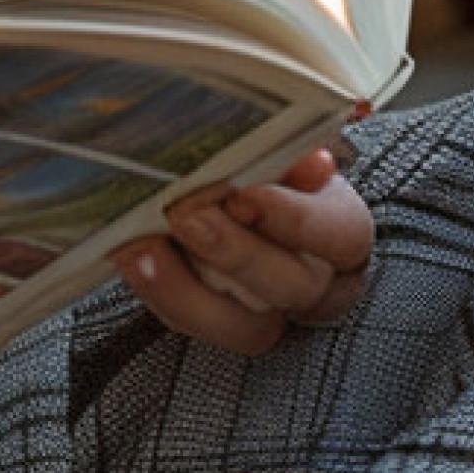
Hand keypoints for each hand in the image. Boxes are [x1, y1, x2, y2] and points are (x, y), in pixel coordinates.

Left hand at [110, 130, 375, 358]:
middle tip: (186, 215)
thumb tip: (314, 163)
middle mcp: (314, 280)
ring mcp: (269, 311)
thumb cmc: (261, 161)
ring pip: (245, 326)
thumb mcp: (279, 145)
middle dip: (234, 251)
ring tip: (144, 246)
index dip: (296, 221)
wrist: (219, 188)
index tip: (244, 195)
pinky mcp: (219, 323)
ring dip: (188, 287)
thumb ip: (291, 148)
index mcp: (340, 229)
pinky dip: (161, 292)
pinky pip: (195, 326)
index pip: (342, 236)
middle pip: (291, 285)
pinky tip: (131, 256)